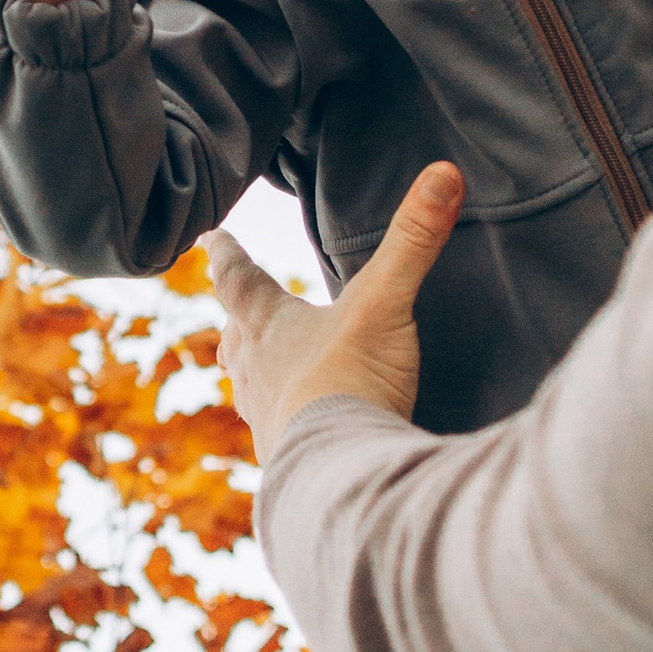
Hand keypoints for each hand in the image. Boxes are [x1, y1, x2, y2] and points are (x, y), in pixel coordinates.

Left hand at [204, 162, 463, 459]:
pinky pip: (275, 431)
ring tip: (252, 366)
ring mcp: (265, 416)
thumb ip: (413, 240)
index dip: (225, 252)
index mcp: (268, 325)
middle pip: (235, 333)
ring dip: (252, 369)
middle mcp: (255, 369)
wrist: (338, 479)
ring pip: (248, 383)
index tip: (208, 235)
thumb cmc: (351, 381)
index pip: (237, 277)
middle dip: (235, 315)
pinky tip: (294, 428)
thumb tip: (444, 172)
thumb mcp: (385, 303)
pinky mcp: (284, 458)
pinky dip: (281, 419)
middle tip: (230, 305)